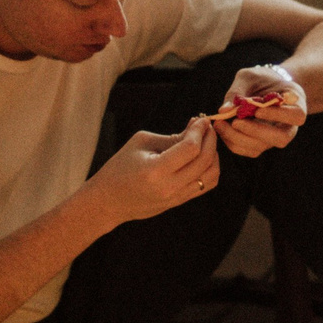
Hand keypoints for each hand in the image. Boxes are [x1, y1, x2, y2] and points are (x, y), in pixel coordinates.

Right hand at [86, 118, 219, 223]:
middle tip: (207, 128)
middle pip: (205, 161)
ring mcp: (176, 197)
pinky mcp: (179, 202)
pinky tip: (202, 156)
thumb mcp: (141, 143)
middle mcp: (169, 187)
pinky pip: (205, 185)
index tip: (202, 120)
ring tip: (205, 142)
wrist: (108, 201)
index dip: (200, 131)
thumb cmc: (120, 166)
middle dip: (211, 140)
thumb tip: (197, 127)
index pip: (190, 149)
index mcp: (156, 170)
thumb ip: (172, 137)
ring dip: (214, 155)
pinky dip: (209, 168)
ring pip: (211, 176)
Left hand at [210, 65, 306, 158]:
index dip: (278, 115)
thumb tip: (224, 110)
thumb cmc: (259, 79)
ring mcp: (275, 137)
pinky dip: (233, 142)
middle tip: (235, 122)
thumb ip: (238, 90)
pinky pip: (249, 150)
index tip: (258, 110)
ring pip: (262, 147)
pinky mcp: (261, 144)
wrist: (263, 87)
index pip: (297, 116)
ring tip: (221, 123)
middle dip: (257, 132)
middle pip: (282, 138)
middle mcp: (289, 125)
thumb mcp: (249, 76)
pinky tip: (222, 128)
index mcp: (296, 104)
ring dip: (239, 138)